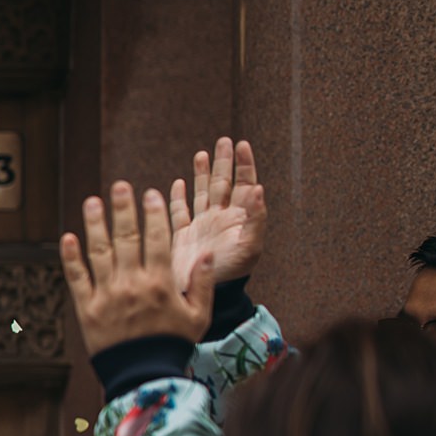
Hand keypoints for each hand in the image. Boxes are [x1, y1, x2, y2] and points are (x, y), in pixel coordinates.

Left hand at [60, 181, 214, 354]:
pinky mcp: (86, 309)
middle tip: (120, 185)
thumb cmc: (173, 345)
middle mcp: (133, 285)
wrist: (142, 375)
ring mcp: (107, 296)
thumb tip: (208, 253)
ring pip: (99, 253)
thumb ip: (203, 284)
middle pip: (127, 239)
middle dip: (124, 209)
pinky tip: (67, 237)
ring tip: (92, 202)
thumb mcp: (198, 316)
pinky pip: (77, 278)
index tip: (151, 194)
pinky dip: (71, 258)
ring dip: (95, 225)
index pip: (157, 240)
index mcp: (161, 284)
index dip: (154, 214)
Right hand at [169, 137, 267, 288]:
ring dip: (201, 174)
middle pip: (222, 183)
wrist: (203, 294)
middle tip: (224, 141)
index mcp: (239, 218)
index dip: (243, 164)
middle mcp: (220, 218)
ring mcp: (201, 226)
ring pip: (201, 193)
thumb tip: (258, 188)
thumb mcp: (250, 247)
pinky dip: (178, 197)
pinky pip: (180, 212)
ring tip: (202, 154)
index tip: (241, 145)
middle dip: (223, 162)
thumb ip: (256, 218)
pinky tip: (178, 183)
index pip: (244, 184)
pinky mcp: (182, 235)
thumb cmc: (230, 274)